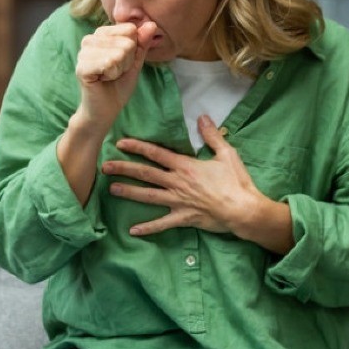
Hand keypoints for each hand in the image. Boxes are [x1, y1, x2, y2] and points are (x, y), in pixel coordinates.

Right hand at [74, 21, 157, 127]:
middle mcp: (90, 39)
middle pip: (126, 43)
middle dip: (127, 61)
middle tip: (116, 72)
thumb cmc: (119, 84)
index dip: (133, 50)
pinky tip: (103, 79)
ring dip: (119, 69)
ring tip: (109, 76)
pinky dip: (111, 75)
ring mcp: (83, 53)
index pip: (130, 30)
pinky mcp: (81, 67)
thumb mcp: (135, 61)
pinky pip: (108, 64)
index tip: (123, 62)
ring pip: (118, 53)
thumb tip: (152, 25)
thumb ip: (142, 43)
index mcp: (102, 34)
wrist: (106, 109)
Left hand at [103, 115, 268, 235]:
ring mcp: (178, 201)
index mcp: (186, 166)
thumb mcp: (226, 154)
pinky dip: (147, 228)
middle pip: (145, 174)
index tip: (121, 143)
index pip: (156, 153)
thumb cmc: (236, 181)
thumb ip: (212, 135)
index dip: (137, 147)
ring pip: (148, 196)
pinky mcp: (184, 218)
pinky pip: (162, 224)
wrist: (243, 209)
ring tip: (112, 189)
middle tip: (105, 166)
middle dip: (124, 169)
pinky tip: (132, 230)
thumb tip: (203, 117)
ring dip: (129, 192)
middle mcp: (177, 183)